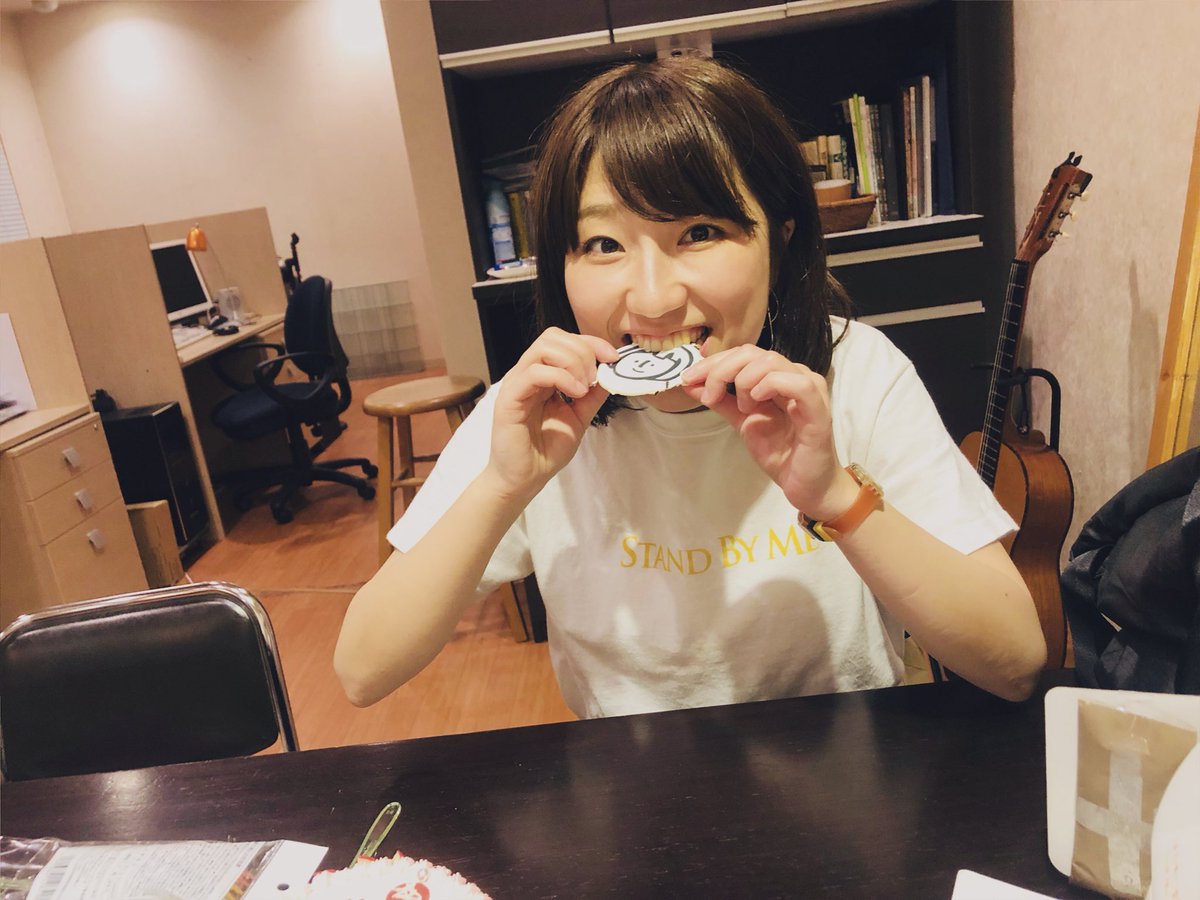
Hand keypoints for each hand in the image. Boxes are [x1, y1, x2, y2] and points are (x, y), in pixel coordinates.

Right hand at [488, 328, 615, 499]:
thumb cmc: (546, 450)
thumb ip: (593, 395)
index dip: (590, 342)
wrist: (525, 479)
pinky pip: (534, 373)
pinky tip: (575, 394)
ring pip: (543, 348)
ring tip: (584, 388)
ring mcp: (516, 384)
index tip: (613, 357)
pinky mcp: (508, 399)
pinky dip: (561, 378)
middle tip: (594, 379)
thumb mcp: (579, 417)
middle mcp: (527, 374)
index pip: (563, 341)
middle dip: (583, 351)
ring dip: (573, 362)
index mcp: (543, 375)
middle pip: (552, 336)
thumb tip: (611, 374)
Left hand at [680, 345, 857, 518]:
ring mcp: (810, 390)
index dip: (713, 362)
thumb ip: (721, 401)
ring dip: (745, 380)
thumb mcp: (744, 422)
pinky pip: (797, 383)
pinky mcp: (818, 410)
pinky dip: (770, 385)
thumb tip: (690, 383)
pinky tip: (757, 401)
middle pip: (753, 353)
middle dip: (721, 370)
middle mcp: (795, 376)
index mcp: (778, 376)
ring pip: (772, 361)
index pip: (743, 354)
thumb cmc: (781, 454)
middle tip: (708, 395)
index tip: (688, 379)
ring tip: (743, 407)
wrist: (805, 486)